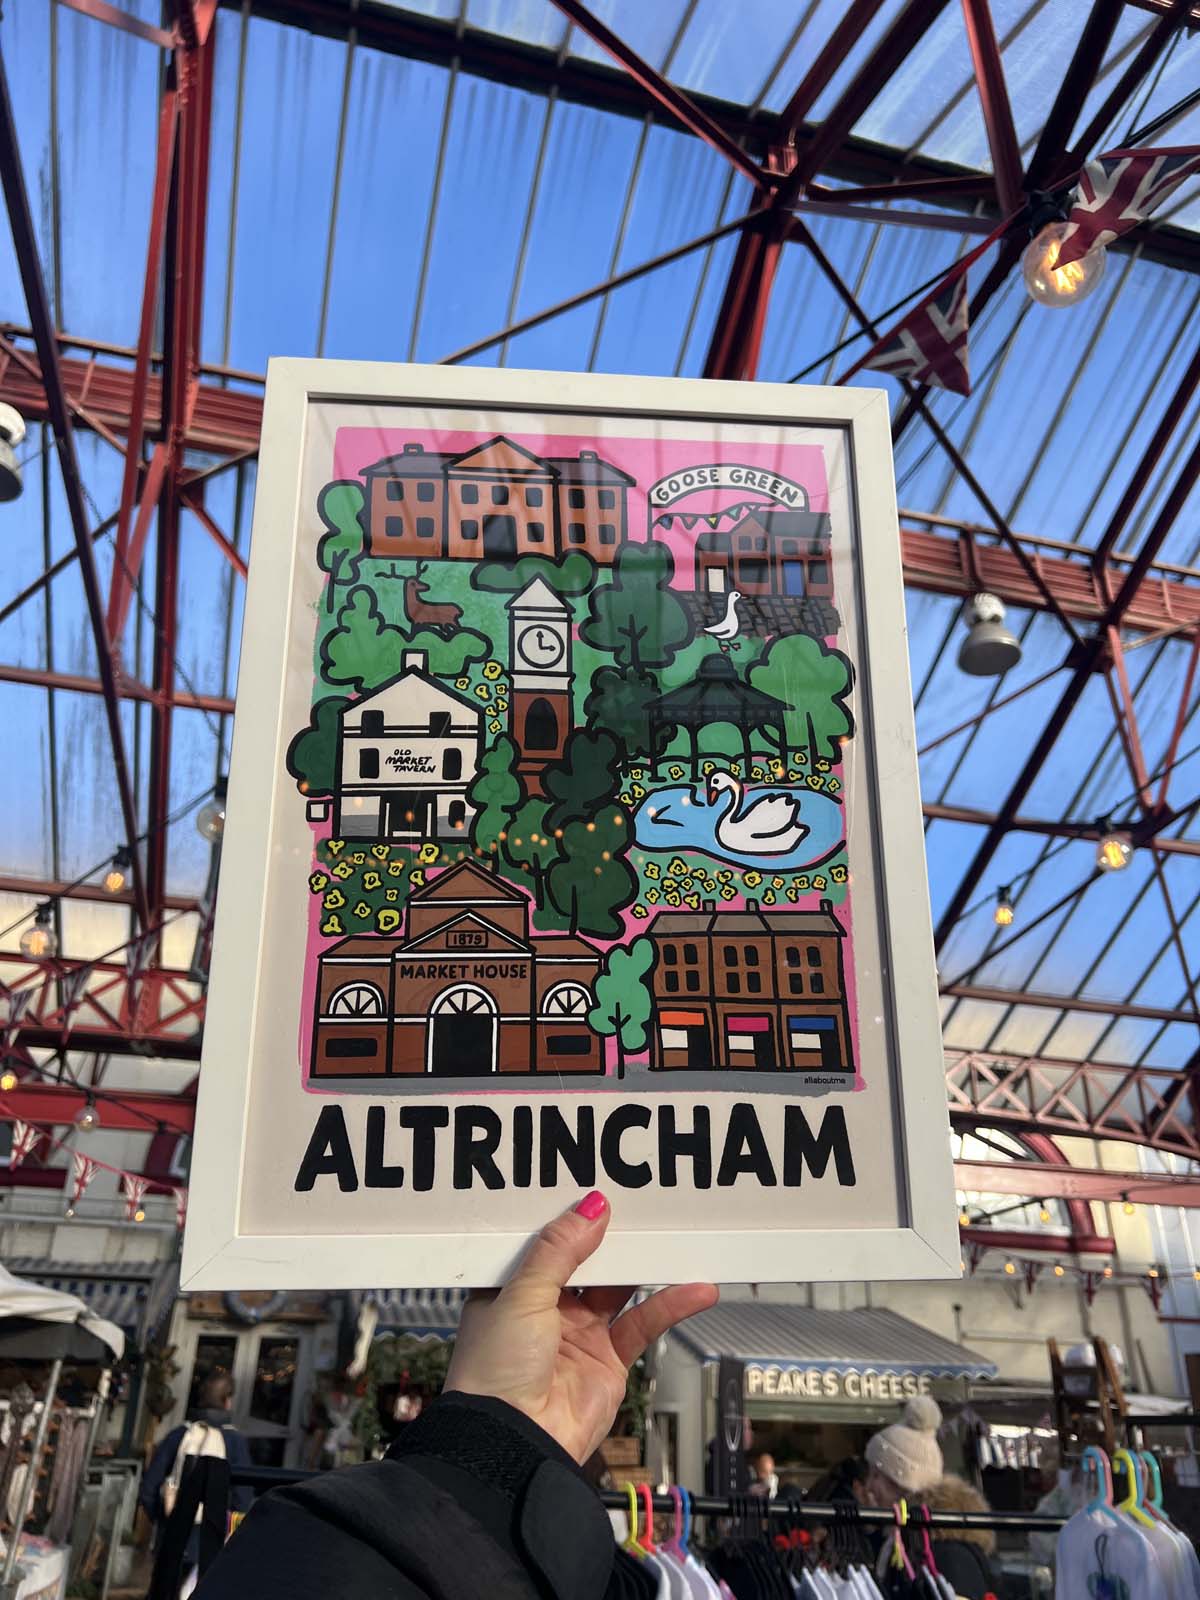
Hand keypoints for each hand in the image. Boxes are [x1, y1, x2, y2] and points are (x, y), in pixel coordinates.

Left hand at [444, 1191, 718, 1462]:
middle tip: (643, 1205)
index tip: (597, 1188)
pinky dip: (670, 1305)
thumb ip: (560, 1250)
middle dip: (613, 1237)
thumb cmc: (497, 1371)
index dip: (569, 1218)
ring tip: (677, 1237)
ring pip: (620, 1288)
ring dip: (647, 1266)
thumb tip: (591, 1207)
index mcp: (511, 1289)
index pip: (544, 1242)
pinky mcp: (609, 1360)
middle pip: (586, 1261)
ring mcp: (579, 1335)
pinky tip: (695, 1289)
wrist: (515, 1444)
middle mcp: (544, 1309)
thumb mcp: (523, 1295)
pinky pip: (643, 1323)